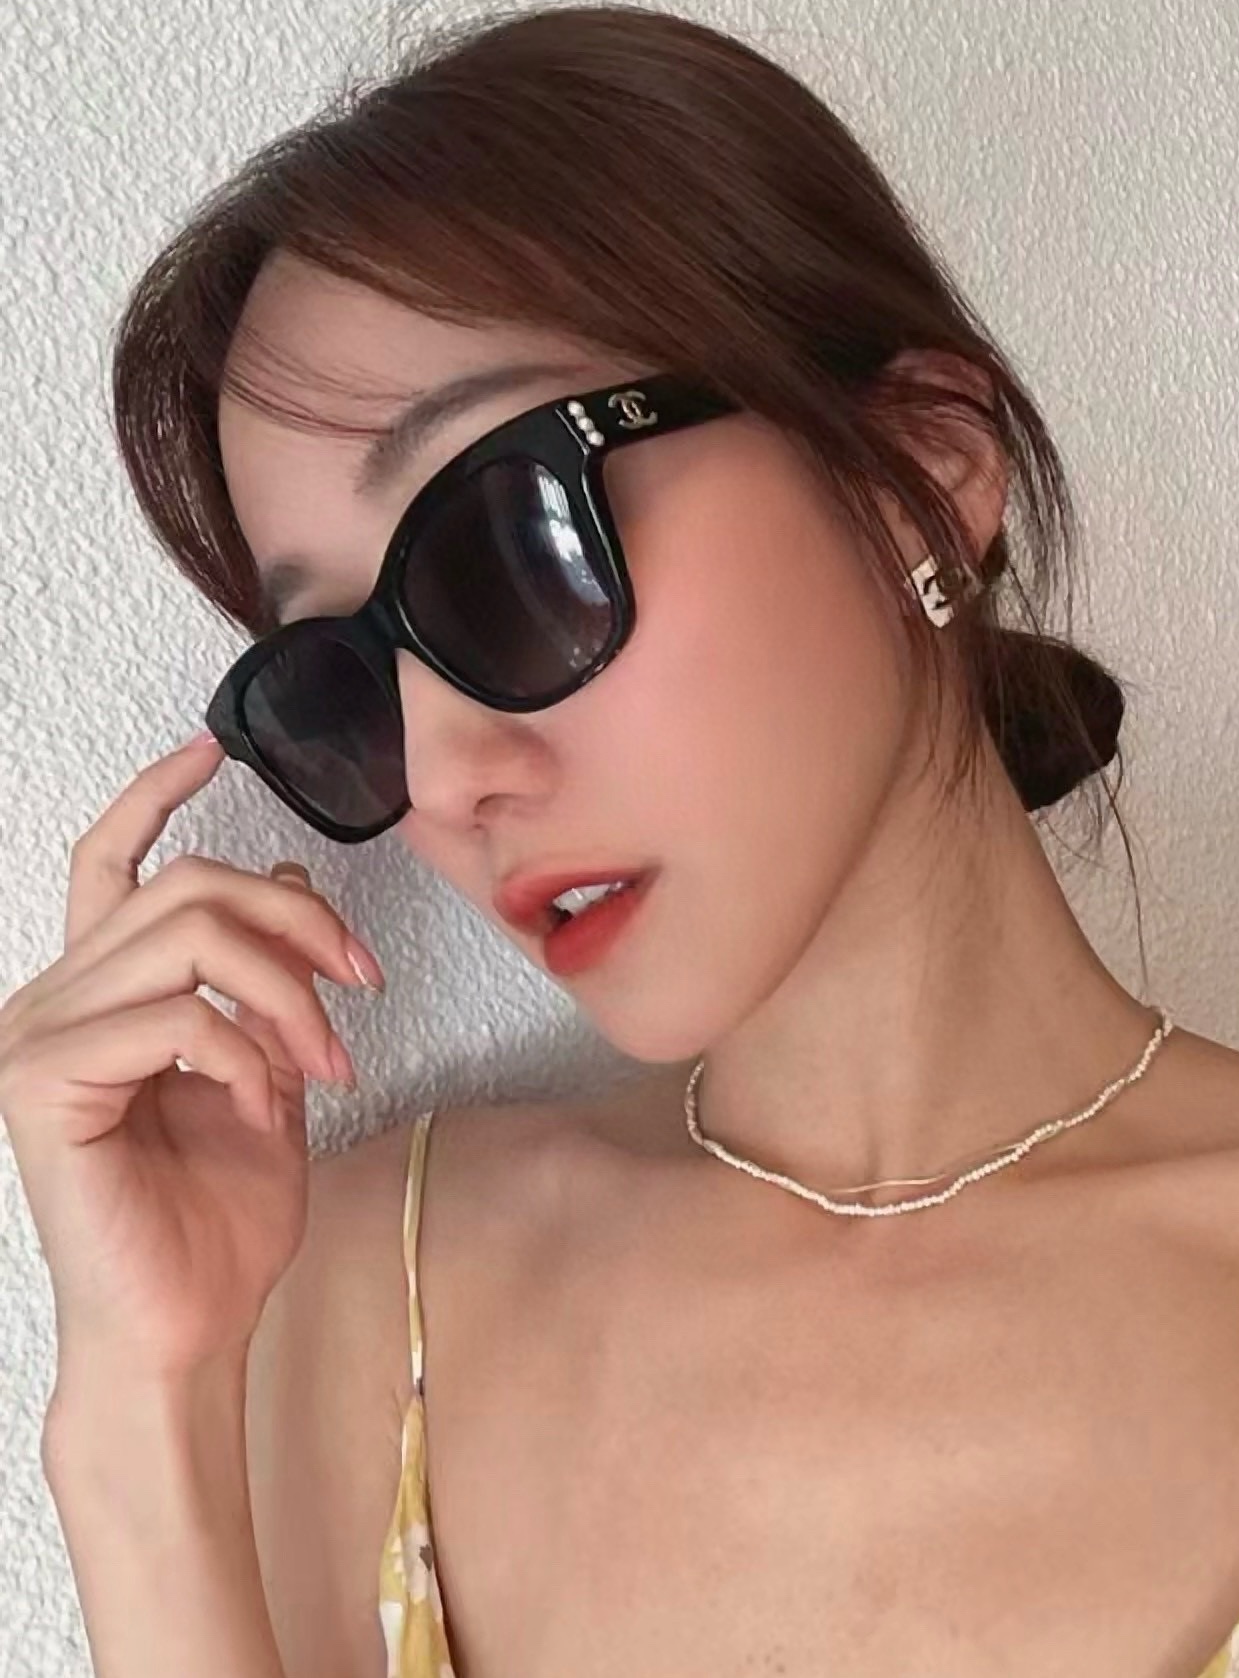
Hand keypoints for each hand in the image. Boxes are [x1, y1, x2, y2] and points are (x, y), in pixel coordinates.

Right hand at [0, 731, 385, 1387]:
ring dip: (288, 993)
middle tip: (363, 982)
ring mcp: (34, 1038)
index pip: (111, 863)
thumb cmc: (218, 1216)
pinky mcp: (42, 1084)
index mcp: (98, 993)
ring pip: (190, 935)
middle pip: (187, 885)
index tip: (211, 750)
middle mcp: (52, 1001)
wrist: (188, 1328)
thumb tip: (287, 878)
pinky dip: (249, 1054)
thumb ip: (264, 978)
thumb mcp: (267, 1070)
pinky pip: (178, 1015)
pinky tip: (266, 1107)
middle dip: (297, 921)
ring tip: (325, 1063)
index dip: (155, 795)